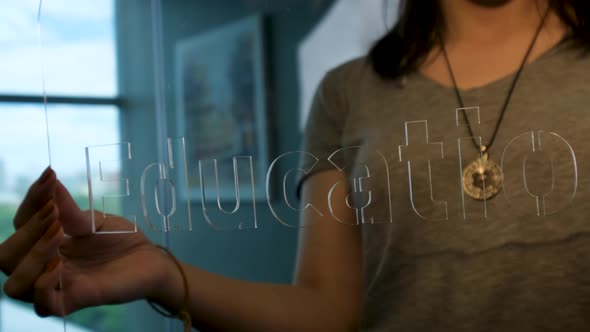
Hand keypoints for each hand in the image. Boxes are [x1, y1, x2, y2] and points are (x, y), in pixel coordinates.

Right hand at [0, 168, 172, 316]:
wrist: (150, 257)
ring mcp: (57, 286)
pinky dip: (44, 284)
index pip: (20, 224)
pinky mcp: (75, 301)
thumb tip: (48, 178)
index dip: (31, 201)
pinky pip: (43, 304)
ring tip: (57, 237)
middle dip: (27, 232)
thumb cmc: (119, 238)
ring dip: (31, 258)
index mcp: (44, 243)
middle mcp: (43, 267)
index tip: (50, 178)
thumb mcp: (92, 220)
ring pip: (15, 285)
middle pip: (6, 257)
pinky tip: (59, 265)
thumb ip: (66, 206)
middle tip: (55, 215)